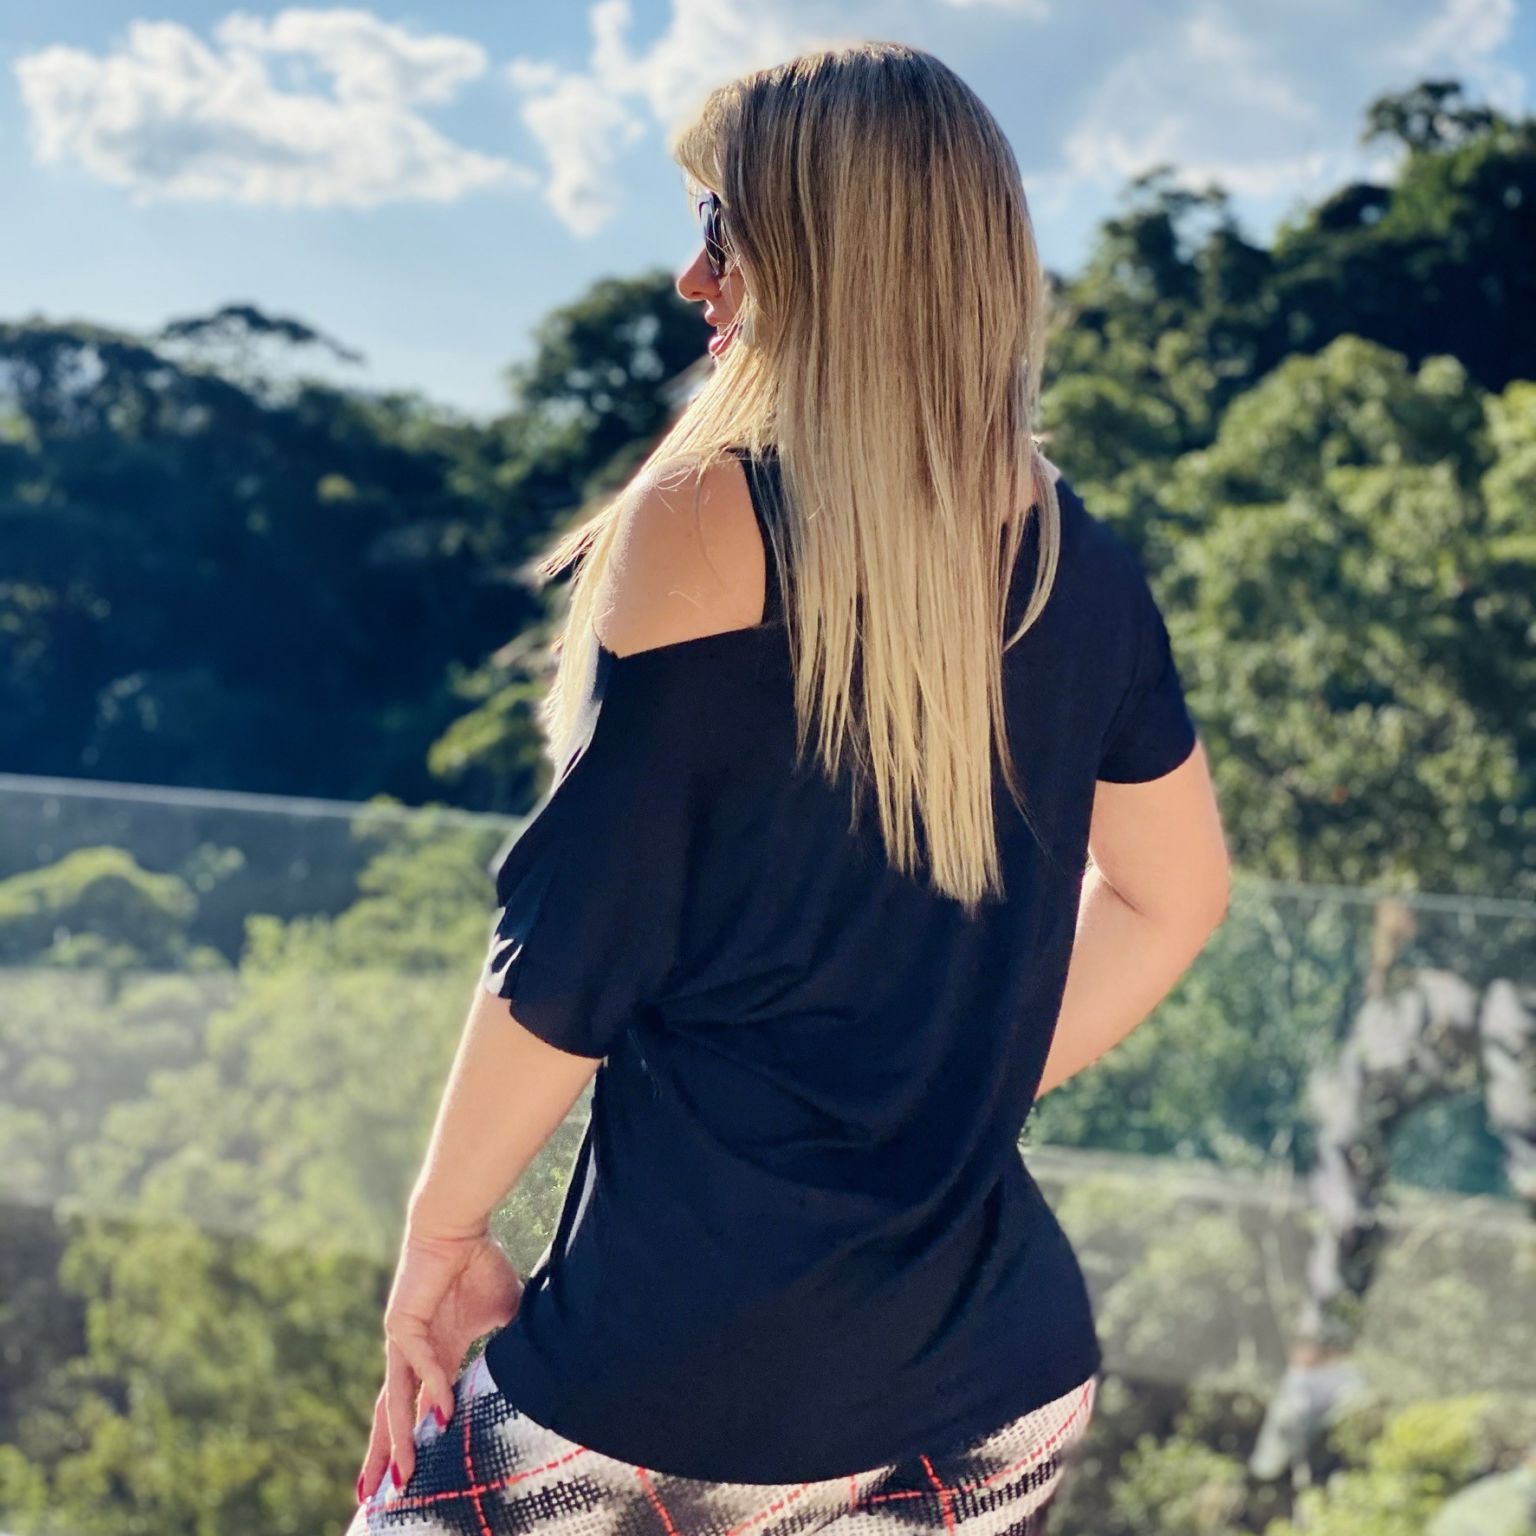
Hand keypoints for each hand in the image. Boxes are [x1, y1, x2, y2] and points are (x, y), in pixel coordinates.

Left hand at [356, 1227, 523, 1502]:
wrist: (460, 1226)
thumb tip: (538, 1367)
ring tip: (401, 1477)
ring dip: (398, 1440)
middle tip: (375, 1501)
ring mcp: (403, 1340)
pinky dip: (433, 1387)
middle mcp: (412, 1354)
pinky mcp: (400, 1323)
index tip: (406, 1480)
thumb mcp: (504, 1311)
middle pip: (393, 1415)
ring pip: (395, 1401)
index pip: (417, 1408)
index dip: (412, 1441)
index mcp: (435, 1353)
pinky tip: (443, 1413)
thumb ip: (510, 1344)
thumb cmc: (480, 1263)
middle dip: (386, 1457)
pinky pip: (420, 1363)